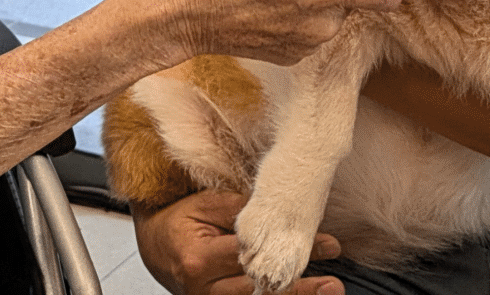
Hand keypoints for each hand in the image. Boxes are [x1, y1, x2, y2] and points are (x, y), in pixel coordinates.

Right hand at [134, 191, 344, 294]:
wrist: (156, 246)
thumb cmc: (180, 221)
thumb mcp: (205, 204)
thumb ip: (240, 209)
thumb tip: (281, 211)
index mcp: (199, 259)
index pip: (254, 255)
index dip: (289, 251)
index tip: (326, 244)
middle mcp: (205, 288)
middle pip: (259, 289)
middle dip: (301, 285)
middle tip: (333, 284)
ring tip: (327, 291)